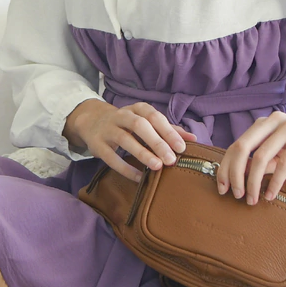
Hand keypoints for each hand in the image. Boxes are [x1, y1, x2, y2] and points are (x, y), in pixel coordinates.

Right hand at [64, 99, 198, 182]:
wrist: (92, 122)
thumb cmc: (127, 124)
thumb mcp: (146, 121)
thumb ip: (168, 129)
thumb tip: (193, 139)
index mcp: (137, 108)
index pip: (154, 117)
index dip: (168, 131)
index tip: (181, 148)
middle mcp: (122, 115)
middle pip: (140, 125)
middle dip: (157, 142)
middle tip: (171, 160)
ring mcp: (108, 129)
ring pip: (125, 139)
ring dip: (142, 153)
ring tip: (157, 166)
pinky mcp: (97, 144)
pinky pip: (112, 157)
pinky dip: (126, 168)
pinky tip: (140, 177)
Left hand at [216, 107, 285, 204]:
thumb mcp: (282, 158)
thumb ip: (263, 164)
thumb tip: (239, 178)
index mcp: (264, 124)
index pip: (236, 145)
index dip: (225, 167)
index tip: (222, 188)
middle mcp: (273, 120)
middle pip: (242, 148)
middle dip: (234, 174)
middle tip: (235, 195)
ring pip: (261, 156)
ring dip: (253, 181)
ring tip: (252, 199)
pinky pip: (284, 161)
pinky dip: (275, 181)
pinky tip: (272, 195)